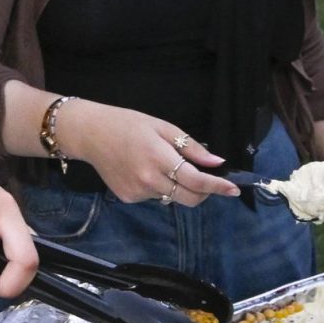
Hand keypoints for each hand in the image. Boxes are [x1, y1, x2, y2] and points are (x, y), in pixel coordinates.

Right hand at [57, 100, 238, 205]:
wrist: (90, 134)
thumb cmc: (128, 124)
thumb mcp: (163, 127)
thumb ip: (191, 147)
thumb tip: (216, 162)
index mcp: (159, 158)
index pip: (196, 180)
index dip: (217, 186)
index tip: (234, 189)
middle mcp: (149, 180)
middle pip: (189, 198)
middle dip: (204, 192)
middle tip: (207, 179)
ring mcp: (137, 192)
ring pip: (172, 198)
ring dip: (178, 186)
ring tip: (163, 164)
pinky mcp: (128, 198)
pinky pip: (155, 197)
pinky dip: (159, 187)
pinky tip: (145, 170)